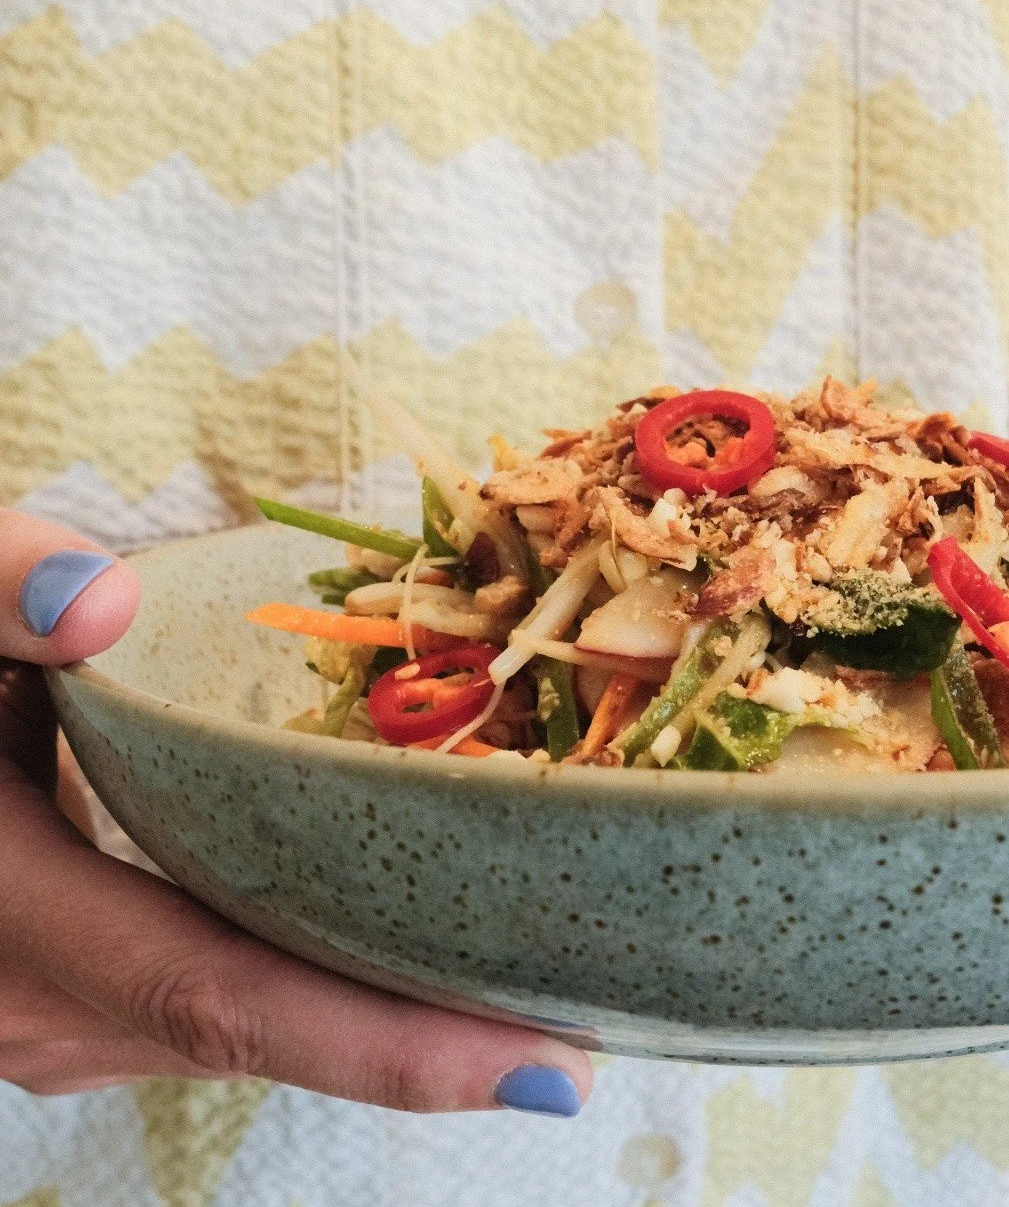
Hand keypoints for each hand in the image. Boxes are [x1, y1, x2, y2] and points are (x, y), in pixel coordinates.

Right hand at [0, 509, 591, 1115]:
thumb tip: (91, 602)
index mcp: (11, 912)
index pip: (222, 995)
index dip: (386, 1041)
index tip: (548, 1071)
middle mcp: (42, 1004)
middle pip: (269, 1031)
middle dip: (432, 1039)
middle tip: (594, 1017)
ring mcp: (59, 1016)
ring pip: (252, 1032)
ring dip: (390, 1019)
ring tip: (537, 992)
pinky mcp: (80, 995)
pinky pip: (226, 1005)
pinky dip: (328, 988)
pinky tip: (417, 954)